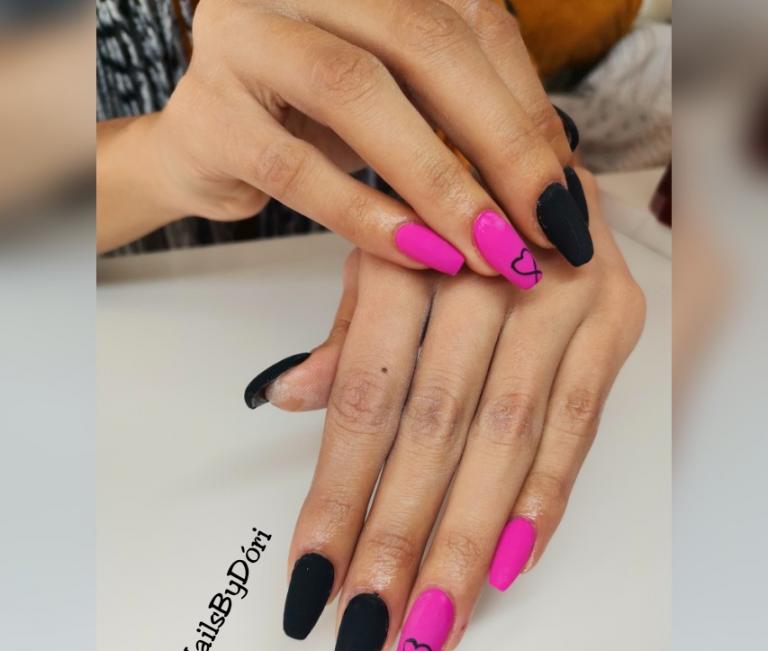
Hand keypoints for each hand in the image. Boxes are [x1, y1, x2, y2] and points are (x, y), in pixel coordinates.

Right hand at [98, 0, 590, 275]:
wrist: (206, 148)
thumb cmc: (315, 124)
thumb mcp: (401, 110)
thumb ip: (468, 122)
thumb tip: (558, 178)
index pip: (471, 23)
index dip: (527, 110)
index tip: (564, 197)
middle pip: (423, 41)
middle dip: (498, 144)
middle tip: (544, 230)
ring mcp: (246, 38)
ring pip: (357, 93)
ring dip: (438, 184)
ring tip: (490, 254)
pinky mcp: (211, 113)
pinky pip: (297, 168)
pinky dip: (367, 217)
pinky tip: (419, 257)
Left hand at [246, 169, 643, 650]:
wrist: (528, 149)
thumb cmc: (439, 212)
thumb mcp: (375, 253)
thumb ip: (343, 334)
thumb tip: (285, 399)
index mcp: (406, 255)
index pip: (366, 398)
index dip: (338, 495)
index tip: (312, 580)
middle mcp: (485, 272)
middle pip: (435, 430)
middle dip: (401, 539)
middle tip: (371, 628)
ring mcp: (558, 295)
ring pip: (506, 438)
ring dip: (468, 542)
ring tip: (434, 623)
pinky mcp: (613, 318)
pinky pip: (579, 422)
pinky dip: (544, 498)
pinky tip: (507, 565)